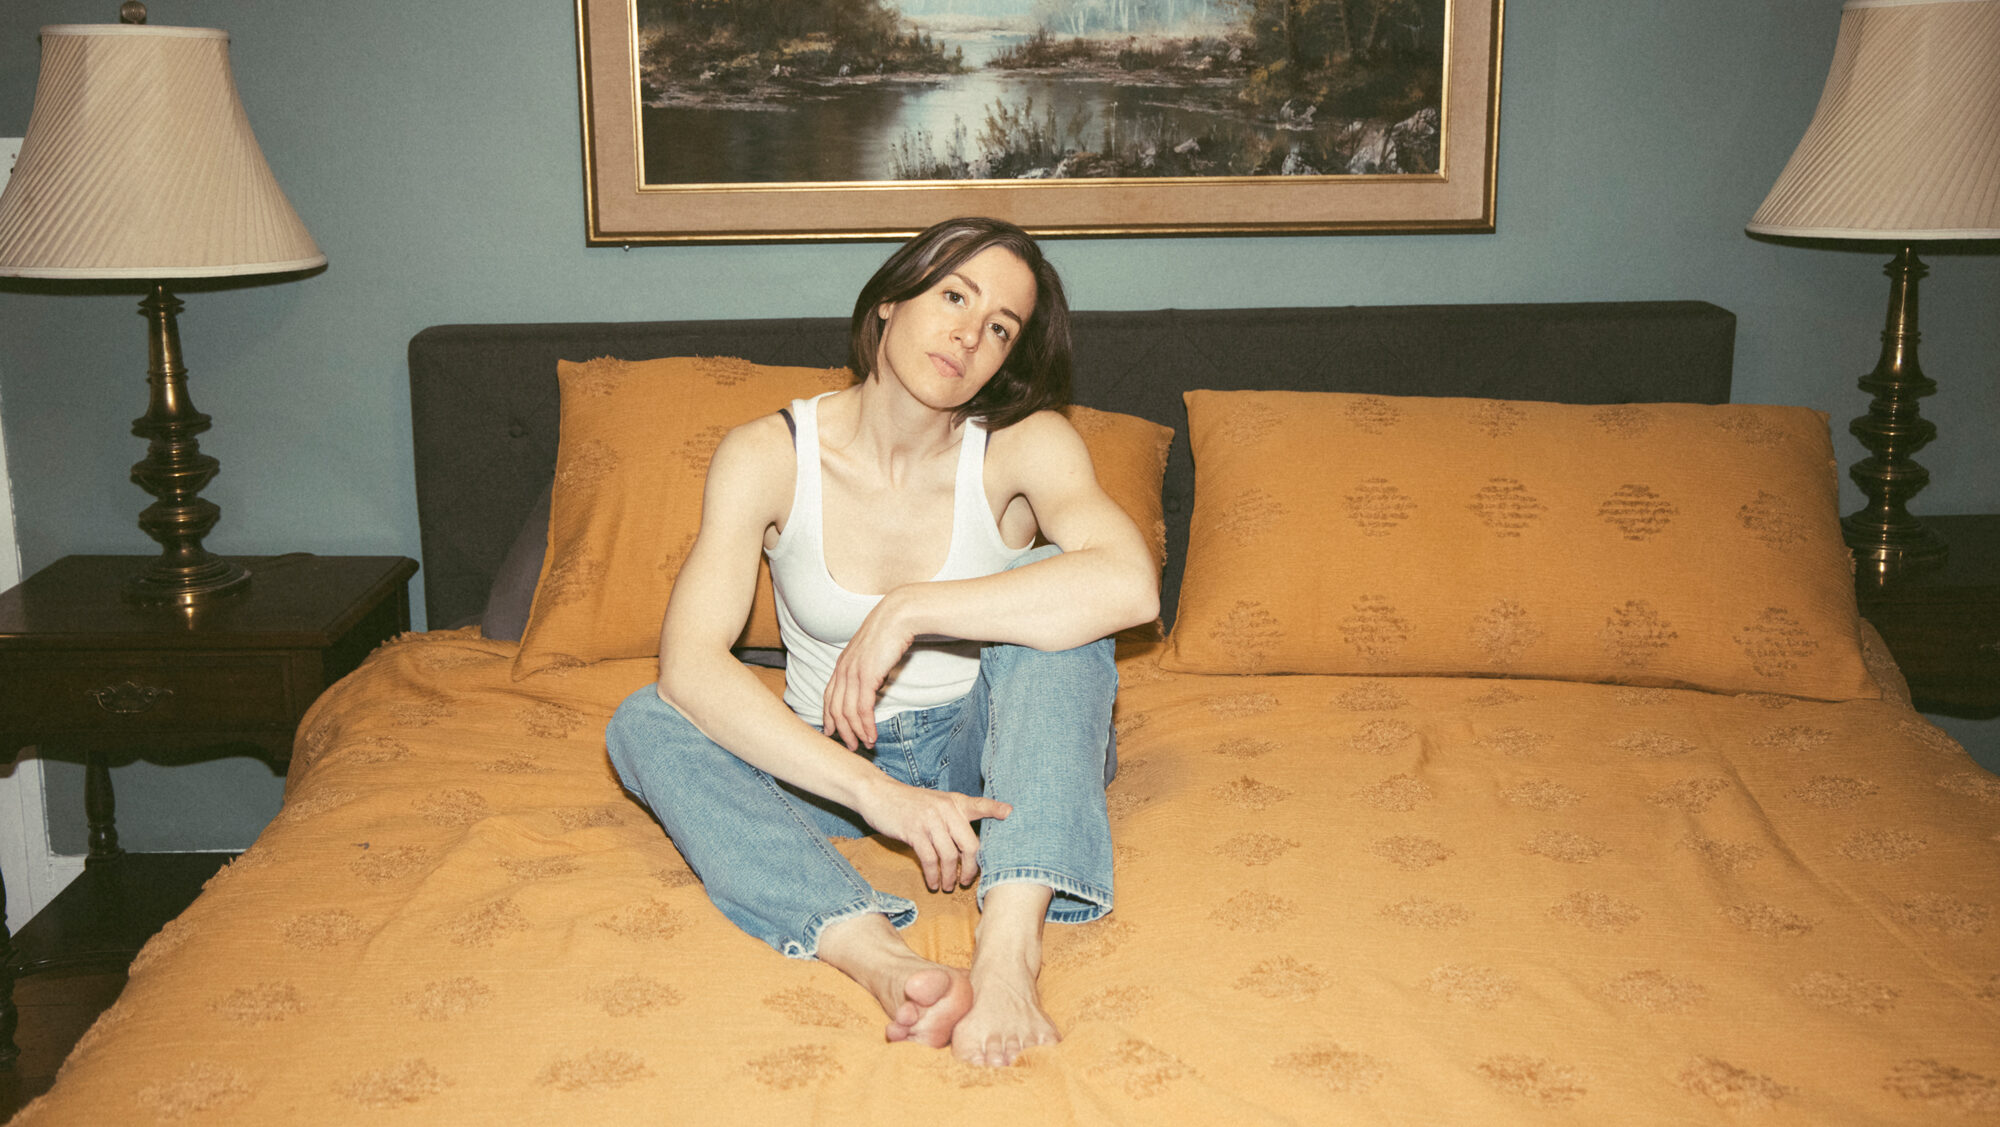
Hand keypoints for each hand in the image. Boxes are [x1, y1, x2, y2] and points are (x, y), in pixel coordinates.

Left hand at [822, 593, 915, 749]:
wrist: (899, 615)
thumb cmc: (891, 631)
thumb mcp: (873, 652)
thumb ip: (868, 668)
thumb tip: (873, 685)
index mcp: (843, 663)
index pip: (829, 695)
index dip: (829, 716)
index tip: (831, 731)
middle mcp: (844, 669)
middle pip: (834, 707)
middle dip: (840, 730)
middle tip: (849, 746)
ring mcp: (853, 672)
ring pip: (847, 711)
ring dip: (855, 732)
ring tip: (865, 745)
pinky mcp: (867, 676)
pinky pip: (862, 708)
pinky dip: (866, 725)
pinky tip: (872, 735)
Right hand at [860, 778, 1012, 891]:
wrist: (878, 794)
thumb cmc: (910, 803)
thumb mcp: (936, 803)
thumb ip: (954, 817)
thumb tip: (970, 846)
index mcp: (955, 801)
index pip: (981, 805)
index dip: (996, 810)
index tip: (1012, 814)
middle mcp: (946, 809)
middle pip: (970, 845)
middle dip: (971, 868)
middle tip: (967, 881)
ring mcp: (930, 820)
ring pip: (949, 855)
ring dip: (950, 876)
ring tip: (949, 886)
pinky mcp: (913, 830)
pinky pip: (929, 859)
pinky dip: (933, 875)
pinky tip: (933, 883)